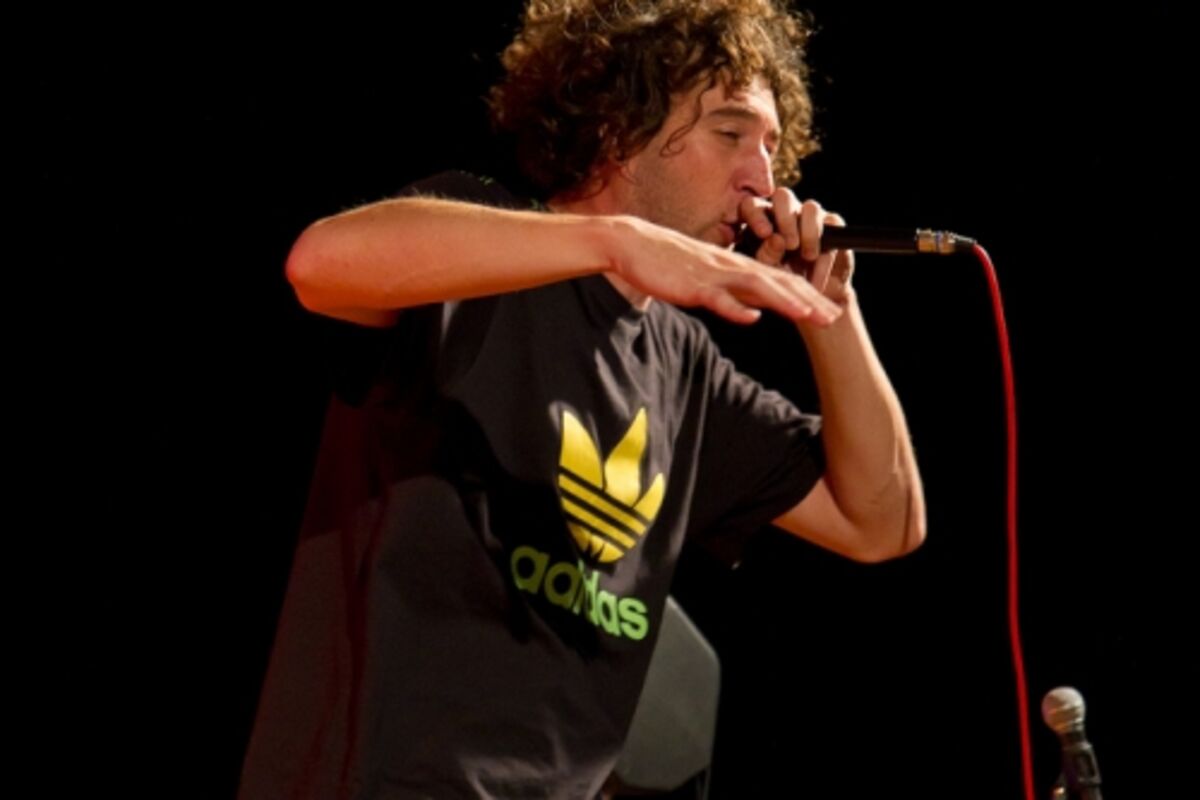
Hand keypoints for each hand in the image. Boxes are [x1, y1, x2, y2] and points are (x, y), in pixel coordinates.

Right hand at [608, 214, 842, 325]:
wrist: (633, 245)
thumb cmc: (670, 263)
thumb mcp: (708, 279)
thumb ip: (733, 293)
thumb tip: (756, 311)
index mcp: (737, 266)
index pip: (781, 281)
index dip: (808, 295)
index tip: (830, 311)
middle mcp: (731, 267)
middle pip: (777, 283)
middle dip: (808, 300)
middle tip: (835, 316)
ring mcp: (712, 275)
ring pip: (755, 287)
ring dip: (783, 300)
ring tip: (808, 314)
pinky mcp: (691, 286)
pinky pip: (716, 298)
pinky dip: (734, 307)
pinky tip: (752, 318)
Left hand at [739, 189, 855, 306]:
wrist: (810, 296)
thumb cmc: (780, 280)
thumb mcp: (768, 271)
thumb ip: (767, 255)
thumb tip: (777, 238)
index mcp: (761, 220)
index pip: (751, 205)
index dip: (756, 215)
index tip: (764, 234)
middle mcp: (785, 212)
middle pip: (783, 196)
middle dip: (786, 219)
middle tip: (791, 246)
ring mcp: (809, 215)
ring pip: (811, 207)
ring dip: (810, 233)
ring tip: (808, 257)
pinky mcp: (832, 223)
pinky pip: (833, 223)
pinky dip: (826, 249)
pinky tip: (819, 267)